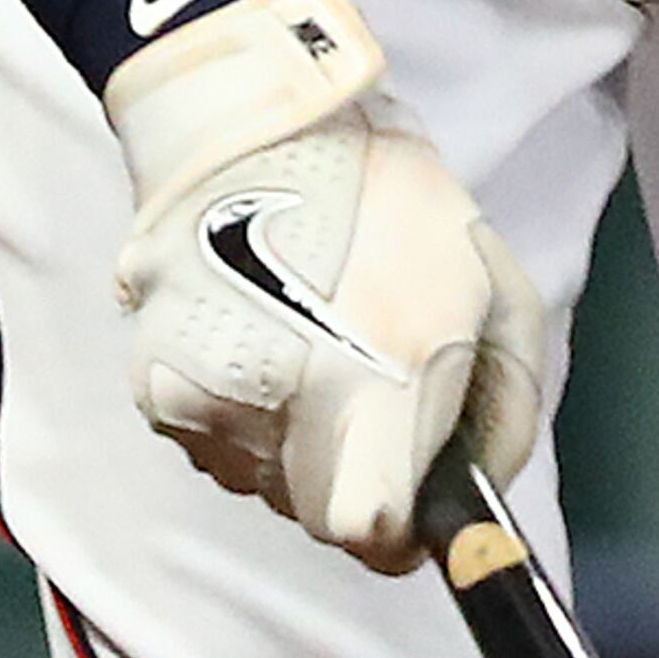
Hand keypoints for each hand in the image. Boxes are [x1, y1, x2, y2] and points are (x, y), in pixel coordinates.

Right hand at [103, 0, 545, 574]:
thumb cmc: (392, 199)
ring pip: (265, 485)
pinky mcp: (155, 391)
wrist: (253, 124)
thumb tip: (475, 498)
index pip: (369, 533)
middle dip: (353, 484)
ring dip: (296, 449)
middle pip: (317, 517)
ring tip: (309, 350)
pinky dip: (244, 418)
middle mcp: (276, 410)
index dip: (400, 533)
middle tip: (365, 399)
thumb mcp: (493, 287)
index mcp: (369, 382)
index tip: (414, 504)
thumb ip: (503, 407)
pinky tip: (261, 343)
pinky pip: (217, 445)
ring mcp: (204, 405)